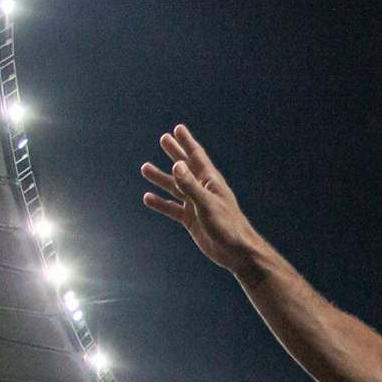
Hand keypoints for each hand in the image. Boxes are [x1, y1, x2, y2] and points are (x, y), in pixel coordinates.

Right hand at [140, 125, 264, 273]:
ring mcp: (196, 204)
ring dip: (161, 178)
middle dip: (174, 153)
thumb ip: (190, 185)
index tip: (178, 128)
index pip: (196, 156)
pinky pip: (172, 208)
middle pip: (185, 167)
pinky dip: (161, 203)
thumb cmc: (227, 225)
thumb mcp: (207, 204)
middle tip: (163, 139)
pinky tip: (148, 198)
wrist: (236, 252)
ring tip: (145, 168)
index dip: (187, 142)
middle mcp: (202, 190)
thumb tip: (176, 165)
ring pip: (175, 188)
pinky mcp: (191, 220)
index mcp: (210, 181)